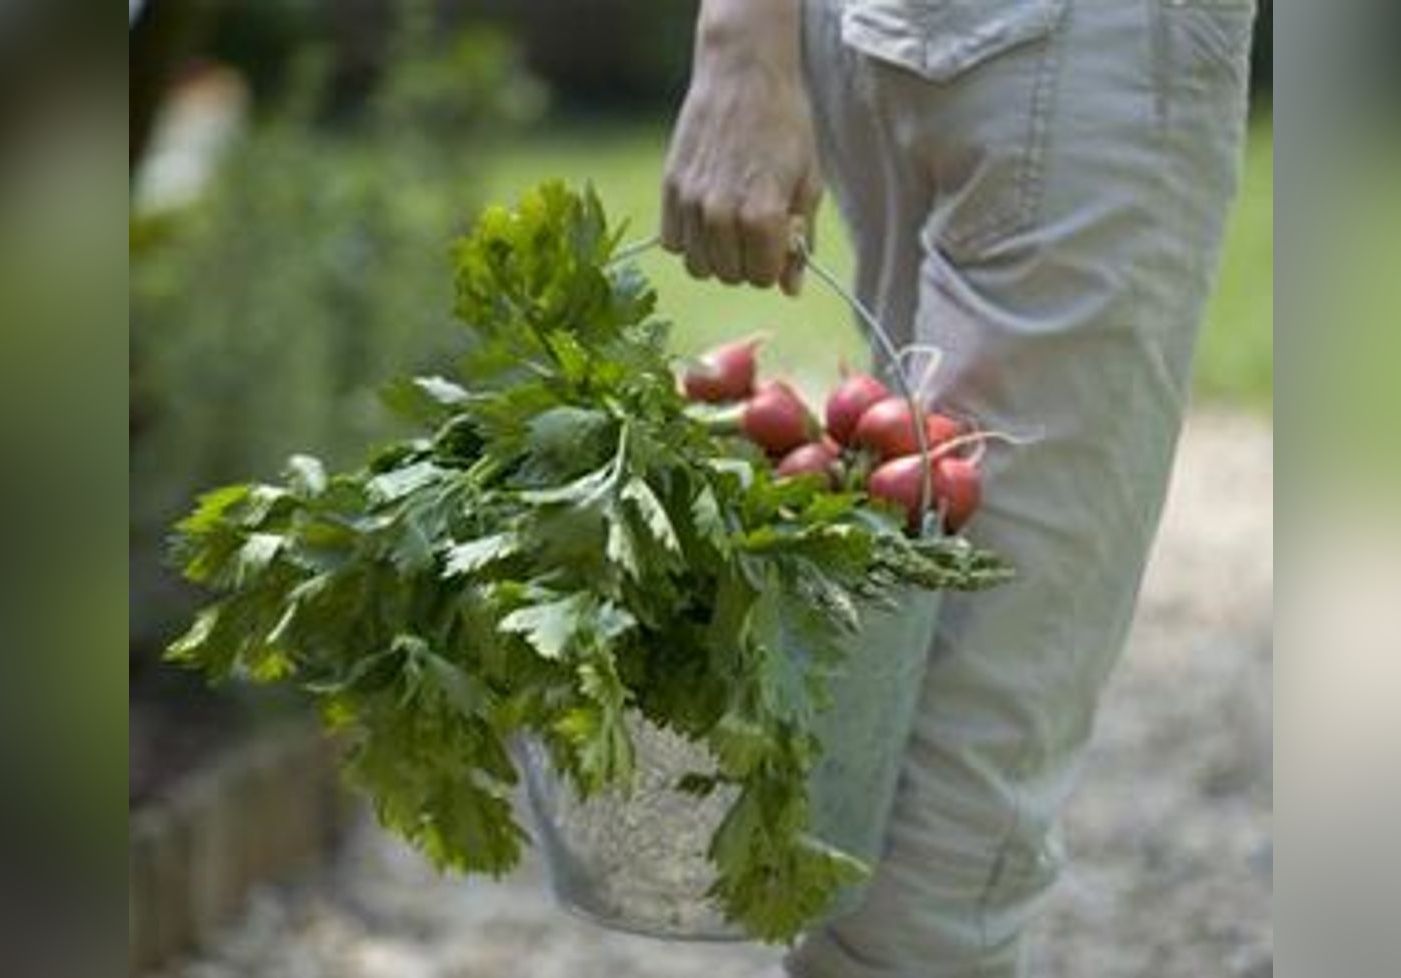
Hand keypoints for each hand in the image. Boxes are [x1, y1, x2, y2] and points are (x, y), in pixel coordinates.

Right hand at [661, 0, 821, 294]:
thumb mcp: (808, 182)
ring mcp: (691, 202)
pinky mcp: (670, 189)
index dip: (775, 265)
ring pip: (699, 266)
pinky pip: (672, 243)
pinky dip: (688, 239)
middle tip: (755, 230)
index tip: (778, 242)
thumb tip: (791, 289)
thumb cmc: (784, 126)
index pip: (764, 279)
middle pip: (730, 276)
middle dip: (747, 261)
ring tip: (730, 224)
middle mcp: (722, 214)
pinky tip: (705, 216)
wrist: (744, 75)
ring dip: (716, 254)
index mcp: (762, 215)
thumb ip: (799, 240)